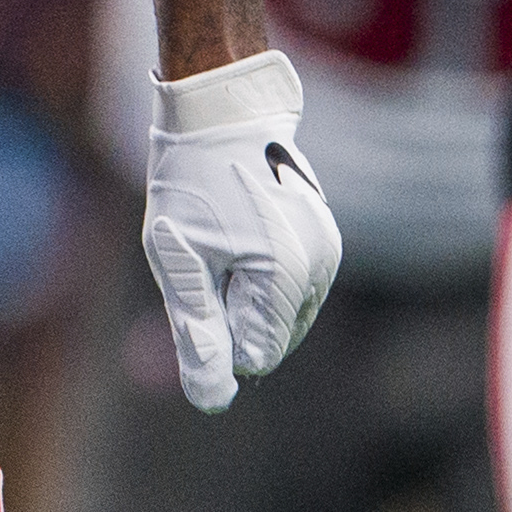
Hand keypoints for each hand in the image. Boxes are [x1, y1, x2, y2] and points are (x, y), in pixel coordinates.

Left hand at [140, 49, 343, 410]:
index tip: (202, 275)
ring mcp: (329, 251)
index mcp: (287, 276)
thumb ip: (199, 336)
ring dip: (248, 296)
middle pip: (272, 339)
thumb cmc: (192, 183)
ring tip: (227, 237)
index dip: (216, 330)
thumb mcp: (181, 262)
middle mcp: (321, 267)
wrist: (223, 111)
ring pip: (283, 316)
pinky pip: (293, 288)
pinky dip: (263, 277)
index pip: (253, 358)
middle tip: (210, 253)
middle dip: (234, 313)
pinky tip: (243, 233)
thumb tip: (214, 401)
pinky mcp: (326, 239)